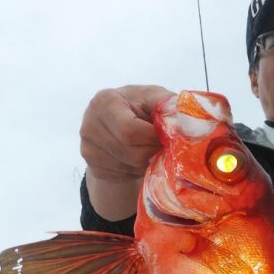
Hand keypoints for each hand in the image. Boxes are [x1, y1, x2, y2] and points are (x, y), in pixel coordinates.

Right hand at [80, 84, 173, 219]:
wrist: (114, 123)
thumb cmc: (138, 106)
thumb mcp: (152, 96)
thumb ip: (166, 103)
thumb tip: (184, 116)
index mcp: (104, 102)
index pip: (130, 131)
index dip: (154, 138)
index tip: (168, 137)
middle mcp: (90, 127)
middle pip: (131, 153)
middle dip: (154, 152)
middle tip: (165, 146)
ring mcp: (89, 151)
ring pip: (130, 168)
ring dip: (148, 162)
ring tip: (152, 149)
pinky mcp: (95, 169)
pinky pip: (124, 177)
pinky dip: (138, 170)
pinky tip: (139, 158)